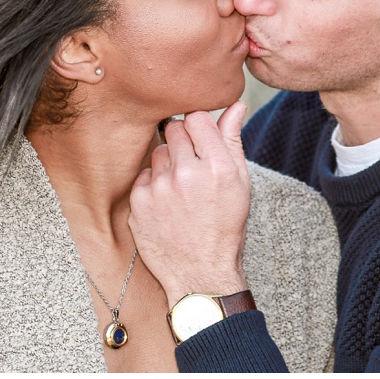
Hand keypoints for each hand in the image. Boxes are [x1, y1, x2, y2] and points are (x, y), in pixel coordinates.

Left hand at [128, 103, 250, 306]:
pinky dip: (154, 185)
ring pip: (159, 151)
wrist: (201, 275)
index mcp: (217, 166)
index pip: (197, 117)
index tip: (201, 141)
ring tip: (181, 189)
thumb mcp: (240, 184)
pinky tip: (167, 204)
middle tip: (192, 166)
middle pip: (174, 128)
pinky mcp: (139, 202)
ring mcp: (160, 188)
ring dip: (168, 163)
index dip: (199, 127)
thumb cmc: (224, 226)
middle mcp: (187, 173)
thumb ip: (233, 140)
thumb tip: (237, 104)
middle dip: (183, 143)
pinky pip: (144, 175)